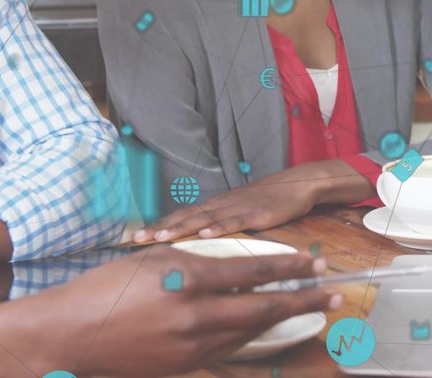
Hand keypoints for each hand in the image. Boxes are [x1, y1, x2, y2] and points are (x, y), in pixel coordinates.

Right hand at [18, 246, 340, 377]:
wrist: (65, 338)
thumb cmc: (102, 289)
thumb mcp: (152, 258)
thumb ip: (196, 259)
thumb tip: (230, 265)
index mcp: (188, 278)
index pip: (253, 271)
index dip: (289, 267)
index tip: (314, 263)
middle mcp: (196, 315)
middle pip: (263, 308)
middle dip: (303, 299)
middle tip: (333, 292)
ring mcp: (190, 347)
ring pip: (249, 332)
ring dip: (280, 319)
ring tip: (307, 308)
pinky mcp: (182, 367)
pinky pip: (225, 350)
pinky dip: (247, 337)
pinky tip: (260, 328)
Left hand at [135, 160, 370, 242]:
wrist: (297, 186)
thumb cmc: (267, 202)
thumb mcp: (238, 215)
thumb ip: (218, 227)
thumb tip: (195, 246)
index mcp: (214, 206)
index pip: (180, 215)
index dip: (158, 226)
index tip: (135, 238)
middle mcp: (221, 205)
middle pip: (185, 216)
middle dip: (161, 229)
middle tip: (137, 240)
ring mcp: (237, 208)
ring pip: (205, 218)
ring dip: (182, 228)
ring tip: (162, 238)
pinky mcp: (256, 213)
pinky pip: (235, 221)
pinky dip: (220, 227)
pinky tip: (206, 235)